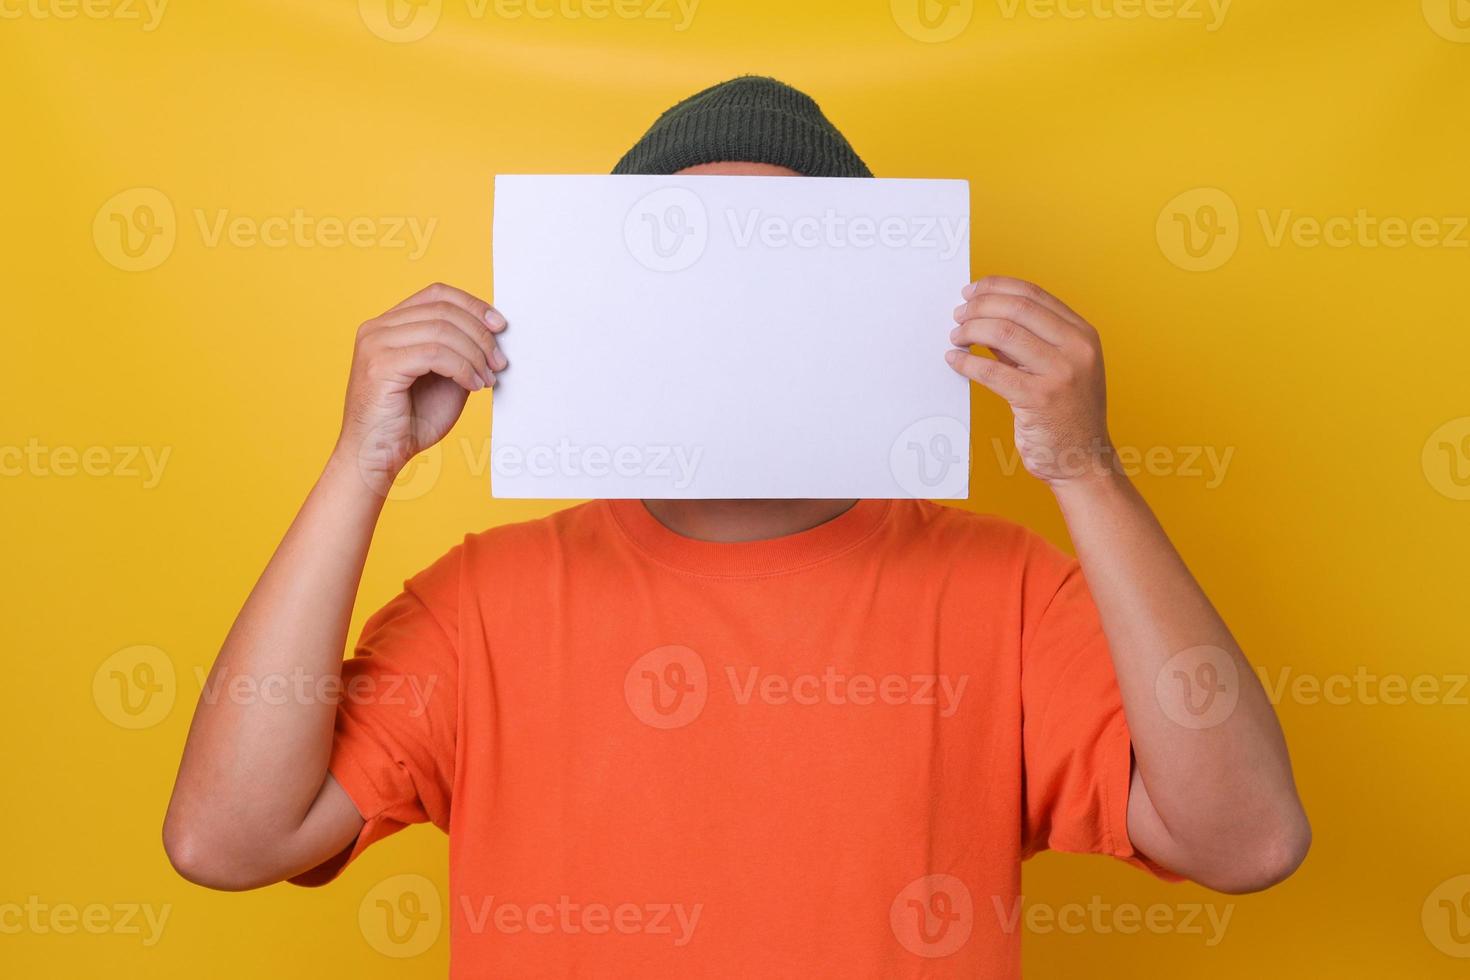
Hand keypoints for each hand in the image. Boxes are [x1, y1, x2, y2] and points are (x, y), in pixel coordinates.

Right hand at [334, 282, 507, 491]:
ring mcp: (375, 344)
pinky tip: (472, 386)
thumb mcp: (444, 378)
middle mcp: (377, 328)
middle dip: (480, 334)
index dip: (472, 305)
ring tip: (486, 378)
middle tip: (499, 362)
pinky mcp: (380, 365)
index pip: (436, 294)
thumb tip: (493, 333)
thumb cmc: (410, 422)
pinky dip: (462, 368)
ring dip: (474, 354)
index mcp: (389, 325)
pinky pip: (435, 353)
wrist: (378, 457)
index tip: (500, 326)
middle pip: (443, 310)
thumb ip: (459, 352)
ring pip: (442, 330)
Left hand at [946, 276, 1111, 486]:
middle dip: (979, 306)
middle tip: (958, 315)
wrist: (1083, 460)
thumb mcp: (1058, 368)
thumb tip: (986, 317)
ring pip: (1003, 332)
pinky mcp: (1040, 399)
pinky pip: (992, 371)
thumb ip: (1028, 342)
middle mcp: (1077, 348)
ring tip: (956, 337)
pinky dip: (967, 363)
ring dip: (971, 331)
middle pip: (1016, 308)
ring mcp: (1061, 373)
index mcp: (1083, 334)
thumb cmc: (1066, 414)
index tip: (972, 291)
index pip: (1033, 294)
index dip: (996, 287)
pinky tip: (955, 361)